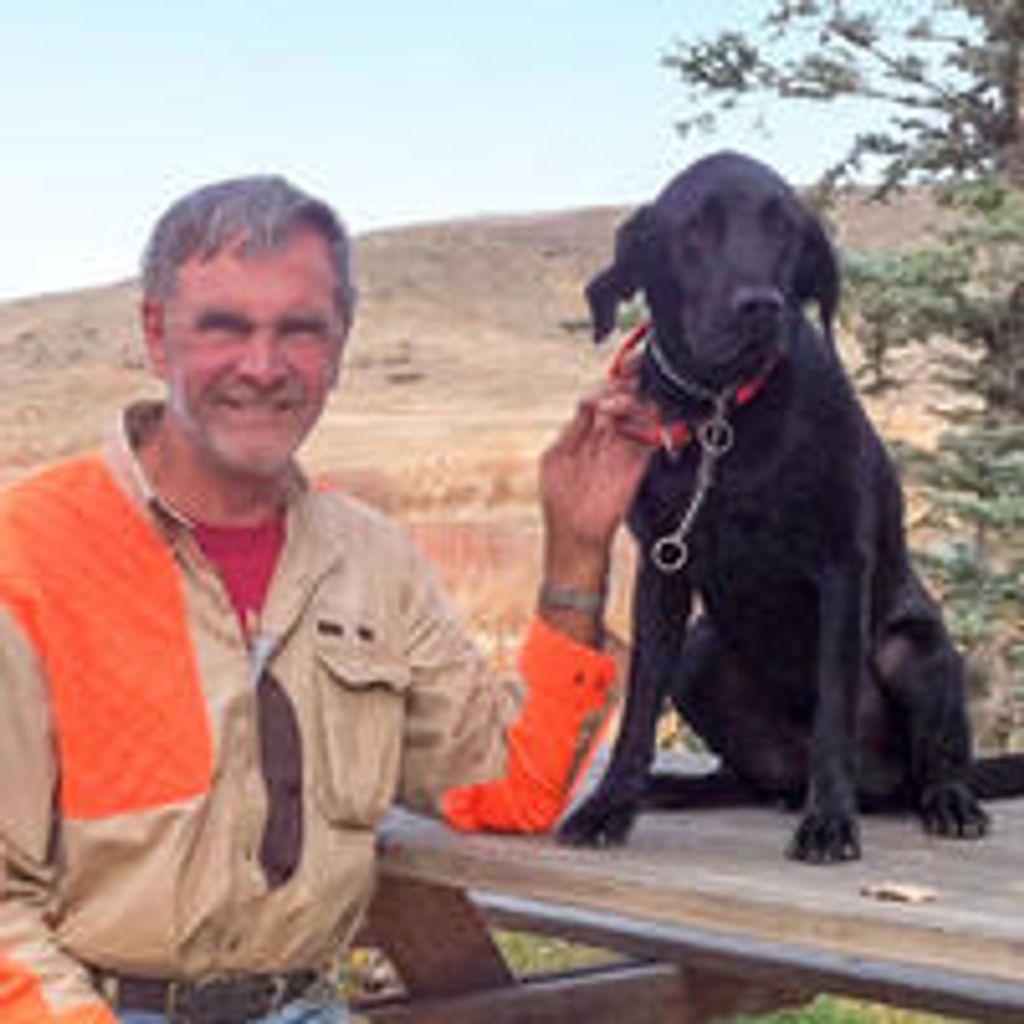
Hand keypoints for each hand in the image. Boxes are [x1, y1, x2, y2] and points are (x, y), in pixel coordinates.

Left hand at [539, 373, 656, 591]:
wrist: (577, 537)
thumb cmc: (561, 502)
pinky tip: (652, 418)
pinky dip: (657, 425)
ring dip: (640, 404)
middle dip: (627, 388)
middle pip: (621, 402)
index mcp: (581, 433)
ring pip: (638, 415)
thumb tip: (589, 402)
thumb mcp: (555, 459)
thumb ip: (573, 430)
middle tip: (629, 386)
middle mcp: (604, 438)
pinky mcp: (639, 465)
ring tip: (635, 403)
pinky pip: (652, 438)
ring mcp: (622, 450)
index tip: (612, 379)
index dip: (606, 385)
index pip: (597, 398)